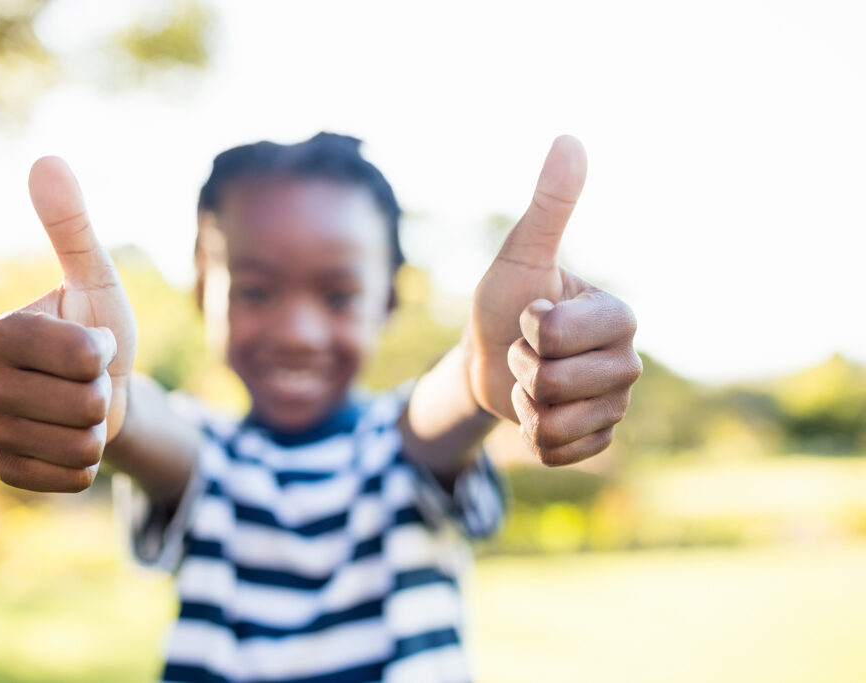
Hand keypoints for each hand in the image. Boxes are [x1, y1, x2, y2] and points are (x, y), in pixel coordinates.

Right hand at [0, 157, 137, 490]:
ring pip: (79, 445)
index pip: (80, 355)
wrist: (105, 393)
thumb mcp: (97, 279)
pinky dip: (87, 465)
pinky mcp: (8, 471)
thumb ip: (72, 227)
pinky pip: (67, 479)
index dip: (104, 351)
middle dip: (105, 393)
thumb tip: (46, 159)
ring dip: (99, 429)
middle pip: (82, 404)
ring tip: (84, 410)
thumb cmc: (101, 330)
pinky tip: (72, 442)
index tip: (93, 341)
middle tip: (90, 381)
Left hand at [464, 136, 641, 465]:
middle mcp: (627, 363)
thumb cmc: (503, 301)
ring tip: (529, 380)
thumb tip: (570, 138)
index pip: (558, 337)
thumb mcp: (521, 252)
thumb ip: (550, 205)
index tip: (529, 315)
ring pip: (558, 423)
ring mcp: (614, 407)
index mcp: (618, 318)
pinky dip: (533, 437)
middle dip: (520, 368)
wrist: (484, 356)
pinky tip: (536, 413)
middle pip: (557, 385)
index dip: (527, 330)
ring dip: (524, 403)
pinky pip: (560, 452)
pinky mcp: (596, 441)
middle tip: (525, 350)